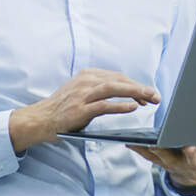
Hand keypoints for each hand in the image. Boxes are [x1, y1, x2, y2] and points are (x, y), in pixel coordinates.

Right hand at [9, 68, 159, 152]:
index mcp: (88, 75)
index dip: (135, 84)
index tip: (148, 93)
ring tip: (149, 99)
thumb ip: (100, 90)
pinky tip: (133, 107)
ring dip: (135, 93)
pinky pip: (103, 106)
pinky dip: (120, 105)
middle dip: (140, 88)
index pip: (118, 77)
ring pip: (113, 89)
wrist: (40, 119)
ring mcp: (82, 95)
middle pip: (119, 80)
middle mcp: (86, 81)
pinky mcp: (80, 110)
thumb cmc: (63, 108)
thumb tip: (127, 93)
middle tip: (156, 96)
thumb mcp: (81, 92)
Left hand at [128, 138, 195, 190]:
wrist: (192, 176)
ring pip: (168, 156)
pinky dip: (141, 149)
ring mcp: (176, 162)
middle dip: (192, 152)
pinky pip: (150, 156)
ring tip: (152, 141)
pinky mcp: (161, 160)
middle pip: (194, 157)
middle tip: (189, 146)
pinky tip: (131, 141)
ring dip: (160, 150)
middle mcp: (194, 161)